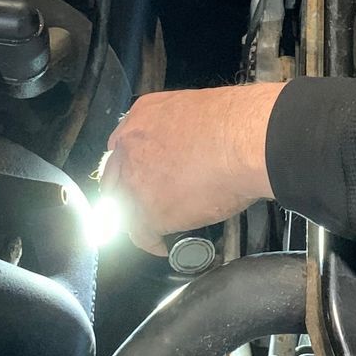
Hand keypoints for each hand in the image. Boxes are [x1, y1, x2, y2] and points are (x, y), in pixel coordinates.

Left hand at [100, 84, 284, 254]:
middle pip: (114, 178)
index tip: (141, 175)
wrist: (241, 143)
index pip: (122, 146)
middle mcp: (129, 147)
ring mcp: (134, 181)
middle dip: (126, 193)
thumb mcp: (195, 110)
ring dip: (135, 218)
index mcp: (141, 117)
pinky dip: (151, 242)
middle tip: (143, 204)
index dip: (131, 165)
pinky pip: (141, 233)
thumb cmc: (233, 123)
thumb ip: (180, 128)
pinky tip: (161, 245)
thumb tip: (192, 145)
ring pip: (122, 207)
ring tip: (151, 228)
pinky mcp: (148, 211)